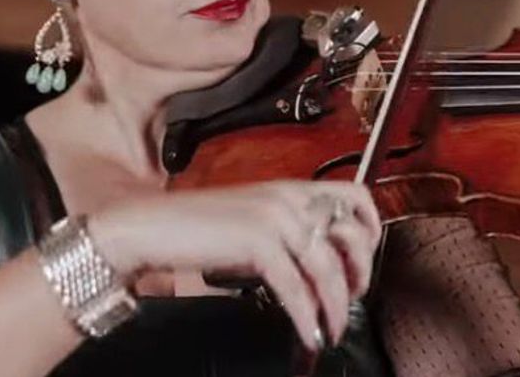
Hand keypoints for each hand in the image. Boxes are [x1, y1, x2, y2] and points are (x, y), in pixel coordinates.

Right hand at [88, 180, 380, 351]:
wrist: (148, 226)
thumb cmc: (195, 227)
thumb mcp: (252, 220)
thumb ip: (288, 233)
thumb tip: (318, 269)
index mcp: (292, 187)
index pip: (357, 196)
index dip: (371, 232)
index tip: (363, 264)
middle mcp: (290, 197)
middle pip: (351, 236)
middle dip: (359, 275)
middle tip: (350, 301)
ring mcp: (275, 217)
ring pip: (328, 268)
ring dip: (334, 307)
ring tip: (330, 330)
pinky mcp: (257, 243)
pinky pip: (296, 287)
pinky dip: (307, 316)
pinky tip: (307, 332)